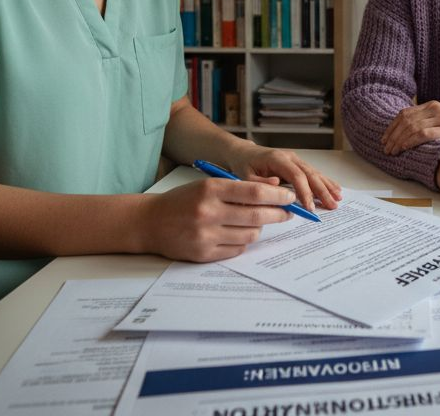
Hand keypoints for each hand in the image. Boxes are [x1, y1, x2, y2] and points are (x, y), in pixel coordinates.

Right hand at [139, 178, 296, 261]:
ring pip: (250, 235)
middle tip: (288, 213)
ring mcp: (206, 235)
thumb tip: (274, 189)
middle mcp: (208, 212)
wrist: (150, 222)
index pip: (254, 192)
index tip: (290, 197)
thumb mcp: (207, 185)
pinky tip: (238, 234)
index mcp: (210, 189)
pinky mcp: (203, 254)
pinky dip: (243, 242)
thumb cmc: (182, 201)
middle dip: (278, 214)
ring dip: (259, 228)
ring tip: (256, 222)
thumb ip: (237, 188)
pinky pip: (237, 249)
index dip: (278, 196)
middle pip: (257, 215)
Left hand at [230, 144, 341, 212]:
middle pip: (310, 174)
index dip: (305, 191)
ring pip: (315, 173)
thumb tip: (277, 185)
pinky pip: (313, 173)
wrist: (244, 153)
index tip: (310, 207)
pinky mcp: (298, 164)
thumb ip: (260, 182)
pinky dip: (325, 182)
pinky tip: (334, 189)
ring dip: (327, 186)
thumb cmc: (244, 165)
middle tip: (331, 205)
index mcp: (278, 159)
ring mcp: (296, 160)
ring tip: (338, 198)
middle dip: (322, 191)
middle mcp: (290, 157)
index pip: (296, 175)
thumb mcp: (245, 176)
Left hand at [381, 101, 439, 154]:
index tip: (385, 139)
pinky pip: (422, 134)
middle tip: (386, 148)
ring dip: (398, 140)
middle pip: (406, 120)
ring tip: (392, 151)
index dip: (392, 127)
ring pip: (412, 127)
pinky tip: (403, 147)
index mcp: (432, 105)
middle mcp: (436, 109)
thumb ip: (424, 122)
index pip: (405, 114)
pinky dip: (410, 140)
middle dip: (393, 135)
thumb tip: (401, 132)